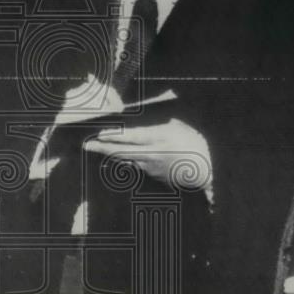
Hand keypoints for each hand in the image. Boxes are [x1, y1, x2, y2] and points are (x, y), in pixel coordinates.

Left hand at [83, 118, 212, 191]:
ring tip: (96, 150)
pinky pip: (136, 167)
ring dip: (111, 155)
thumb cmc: (194, 143)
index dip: (114, 136)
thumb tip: (143, 116)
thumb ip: (160, 122)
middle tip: (87, 145)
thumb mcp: (179, 126)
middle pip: (122, 151)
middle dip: (103, 148)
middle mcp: (152, 154)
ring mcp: (151, 167)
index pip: (131, 137)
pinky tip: (116, 159)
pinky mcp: (154, 176)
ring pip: (126, 160)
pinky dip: (125, 162)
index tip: (100, 134)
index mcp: (159, 138)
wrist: (206, 170)